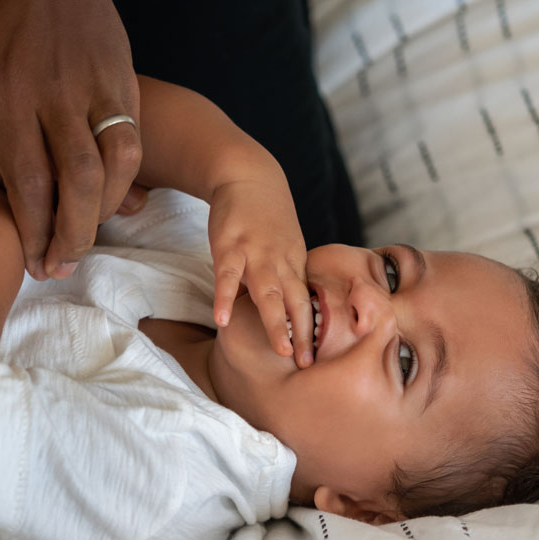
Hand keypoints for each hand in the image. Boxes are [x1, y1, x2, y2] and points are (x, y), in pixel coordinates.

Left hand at [0, 0, 142, 281]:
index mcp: (2, 94)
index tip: (32, 262)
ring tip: (85, 236)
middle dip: (70, 235)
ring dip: (102, 213)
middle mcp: (52, 92)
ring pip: (113, 166)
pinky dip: (124, 179)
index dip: (32, 231)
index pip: (26, 181)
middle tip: (61, 266)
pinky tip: (109, 199)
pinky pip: (131, 142)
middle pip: (75, 182)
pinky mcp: (123, 79)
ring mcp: (94, 84)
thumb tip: (12, 198)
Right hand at [208, 177, 314, 366]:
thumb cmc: (266, 216)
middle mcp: (281, 261)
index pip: (307, 302)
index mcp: (295, 264)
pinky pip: (227, 276)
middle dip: (303, 334)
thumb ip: (286, 276)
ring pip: (269, 293)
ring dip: (276, 323)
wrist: (248, 176)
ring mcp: (256, 253)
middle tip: (307, 363)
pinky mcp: (229, 246)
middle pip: (295, 302)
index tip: (317, 357)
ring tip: (280, 352)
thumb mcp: (285, 245)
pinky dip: (225, 298)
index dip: (313, 329)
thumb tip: (288, 310)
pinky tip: (221, 320)